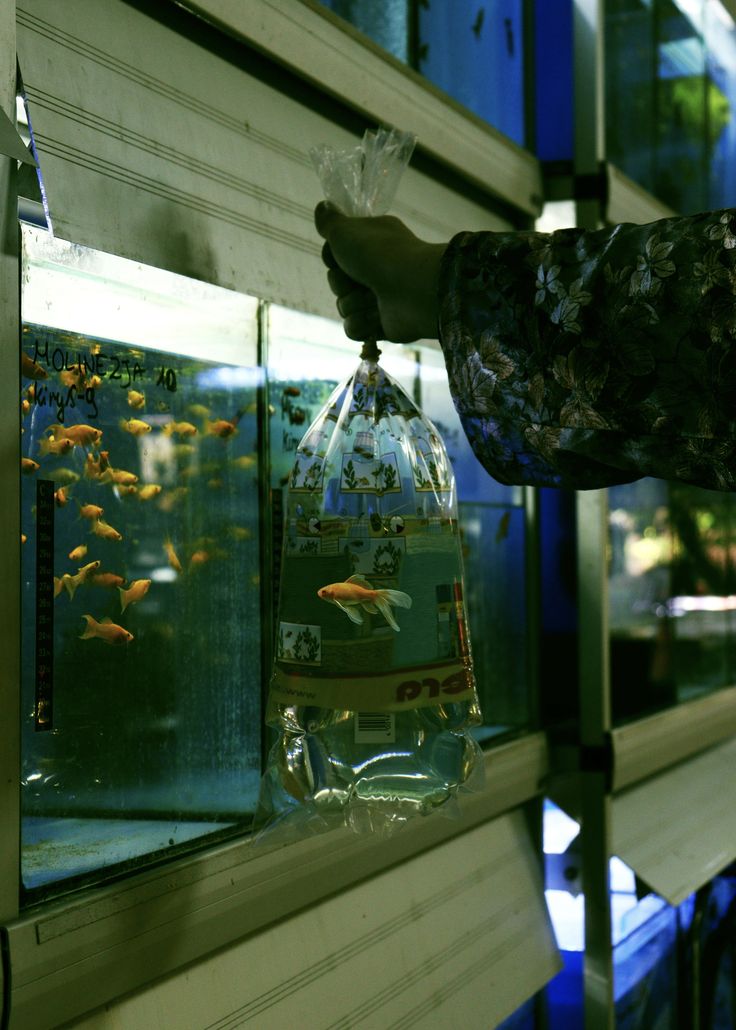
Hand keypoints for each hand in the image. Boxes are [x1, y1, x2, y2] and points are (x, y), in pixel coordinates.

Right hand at [314, 202, 446, 342]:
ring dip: (354, 304)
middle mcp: (377, 268)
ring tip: (373, 298)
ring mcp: (380, 298)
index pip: (336, 253)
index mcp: (372, 242)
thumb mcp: (347, 229)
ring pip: (344, 307)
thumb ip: (330, 220)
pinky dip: (361, 324)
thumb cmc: (380, 255)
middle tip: (360, 277)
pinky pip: (354, 329)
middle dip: (342, 283)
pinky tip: (375, 317)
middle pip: (337, 282)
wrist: (414, 290)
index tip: (336, 254)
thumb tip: (322, 207)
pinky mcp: (382, 324)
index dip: (331, 256)